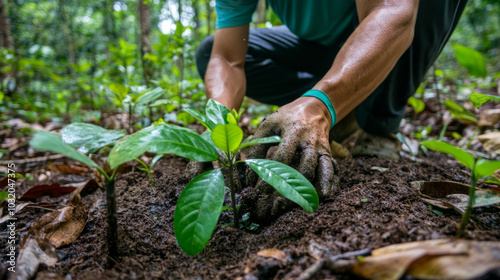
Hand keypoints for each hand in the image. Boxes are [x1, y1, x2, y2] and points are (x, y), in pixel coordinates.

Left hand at [242, 97, 338, 222]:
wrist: (315, 107)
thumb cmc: (287, 117)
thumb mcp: (269, 123)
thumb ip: (256, 142)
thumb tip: (246, 166)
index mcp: (293, 132)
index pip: (282, 157)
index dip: (269, 175)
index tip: (256, 191)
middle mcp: (309, 141)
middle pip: (302, 168)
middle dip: (289, 188)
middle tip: (273, 206)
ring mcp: (321, 148)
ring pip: (318, 171)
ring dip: (306, 190)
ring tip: (294, 206)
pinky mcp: (328, 153)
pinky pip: (332, 169)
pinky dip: (330, 182)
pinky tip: (325, 195)